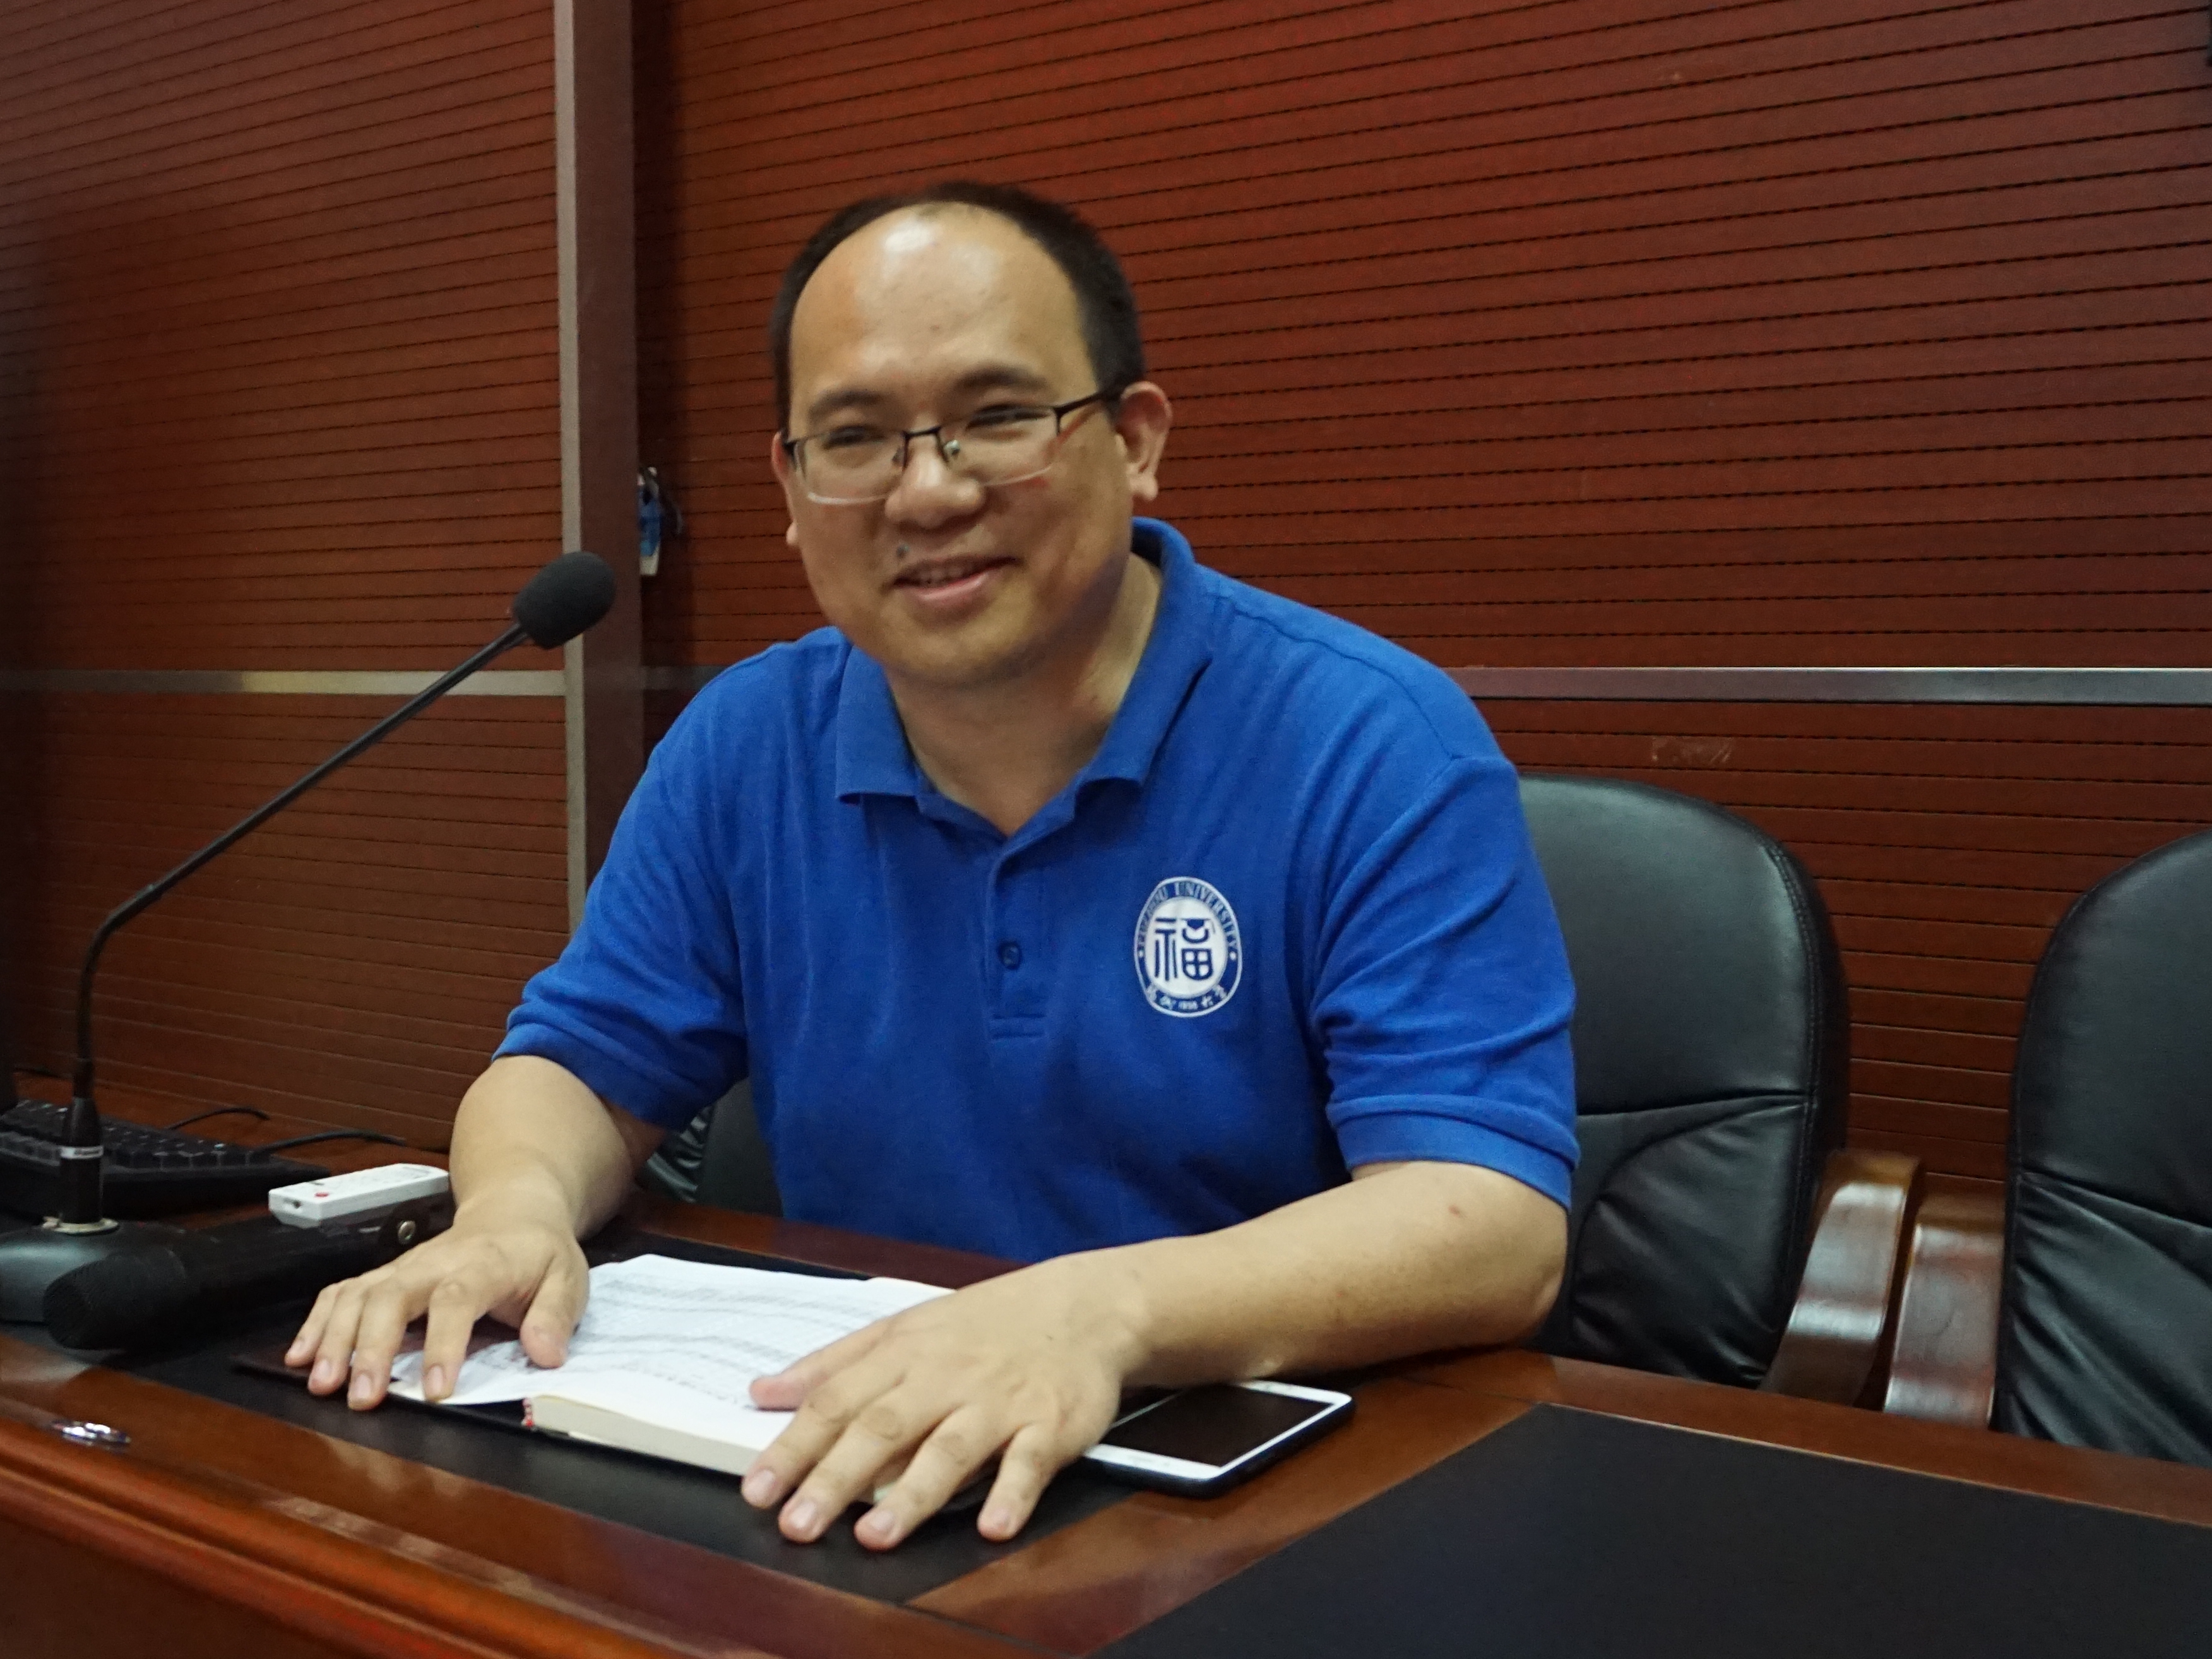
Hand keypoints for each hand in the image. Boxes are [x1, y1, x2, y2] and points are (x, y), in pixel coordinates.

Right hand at [285, 1198, 587, 1409]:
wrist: (513, 1210)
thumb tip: (545, 1354)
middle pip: (392, 1296)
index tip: (435, 1389)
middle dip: (371, 1347)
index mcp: (483, 1265)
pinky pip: (341, 1293)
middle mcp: (434, 1264)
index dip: (444, 1344)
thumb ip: (556, 1315)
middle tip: (360, 1397)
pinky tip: (299, 1357)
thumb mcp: (568, 1278)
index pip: (457, 1299)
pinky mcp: (384, 1276)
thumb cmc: (538, 1252)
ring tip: (321, 1384)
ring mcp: (403, 1268)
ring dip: (335, 1339)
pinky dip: (316, 1322)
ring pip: (357, 1295)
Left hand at [739, 1252, 1145, 1549]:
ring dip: (913, 1494)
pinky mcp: (1049, 1425)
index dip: (796, 1445)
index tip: (757, 1488)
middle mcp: (946, 1378)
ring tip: (876, 1536)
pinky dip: (1012, 1493)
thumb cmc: (984, 1323)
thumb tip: (762, 1392)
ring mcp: (999, 1403)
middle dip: (837, 1476)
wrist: (1083, 1306)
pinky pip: (1029, 1463)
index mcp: (905, 1354)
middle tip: (798, 1523)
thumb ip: (833, 1363)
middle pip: (884, 1426)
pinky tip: (993, 1525)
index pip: (839, 1400)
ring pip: (950, 1448)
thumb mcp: (905, 1326)